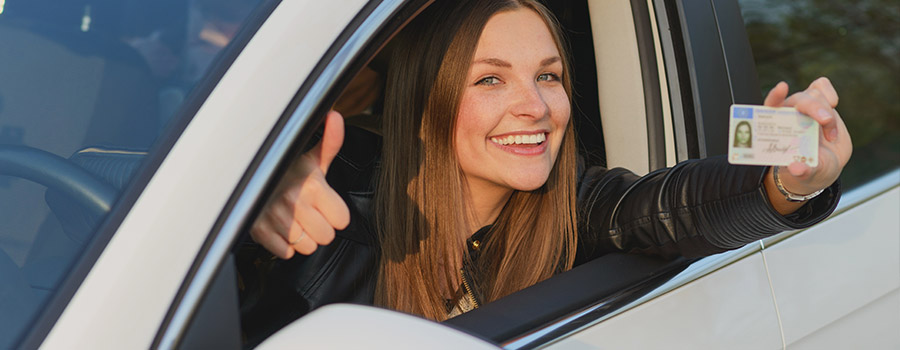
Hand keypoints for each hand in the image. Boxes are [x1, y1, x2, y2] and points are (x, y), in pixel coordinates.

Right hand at [250, 111, 350, 258]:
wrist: (244, 172)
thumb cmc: (286, 168)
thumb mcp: (311, 156)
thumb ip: (330, 142)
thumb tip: (336, 116)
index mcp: (313, 185)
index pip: (342, 220)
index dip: (336, 214)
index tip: (325, 204)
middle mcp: (295, 203)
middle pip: (327, 237)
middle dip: (321, 227)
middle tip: (309, 212)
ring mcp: (276, 218)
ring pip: (308, 247)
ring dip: (303, 237)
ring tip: (295, 219)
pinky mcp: (259, 231)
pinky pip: (286, 253)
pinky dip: (284, 244)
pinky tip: (280, 227)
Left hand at [762, 77, 852, 211]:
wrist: (826, 165)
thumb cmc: (809, 168)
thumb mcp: (806, 174)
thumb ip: (802, 171)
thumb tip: (796, 169)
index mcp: (777, 128)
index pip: (770, 108)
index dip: (775, 96)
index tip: (782, 88)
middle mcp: (788, 114)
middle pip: (798, 99)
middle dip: (813, 107)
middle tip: (826, 121)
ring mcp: (804, 107)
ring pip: (814, 95)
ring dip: (826, 112)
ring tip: (831, 137)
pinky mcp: (820, 103)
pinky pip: (822, 86)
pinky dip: (829, 93)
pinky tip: (834, 104)